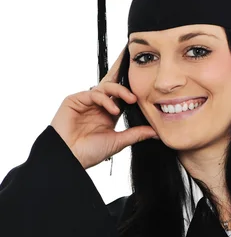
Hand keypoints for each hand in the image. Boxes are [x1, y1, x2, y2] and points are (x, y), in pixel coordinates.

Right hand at [50, 48, 156, 168]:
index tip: (146, 86)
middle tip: (139, 77)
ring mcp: (86, 102)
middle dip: (126, 77)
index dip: (133, 91)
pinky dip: (105, 99)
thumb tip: (155, 131)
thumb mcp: (118, 142)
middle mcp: (98, 105)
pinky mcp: (75, 100)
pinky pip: (93, 93)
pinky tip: (113, 109)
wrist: (69, 159)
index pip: (123, 96)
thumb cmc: (89, 153)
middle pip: (114, 86)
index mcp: (109, 113)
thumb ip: (136, 134)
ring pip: (106, 87)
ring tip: (130, 99)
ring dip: (120, 91)